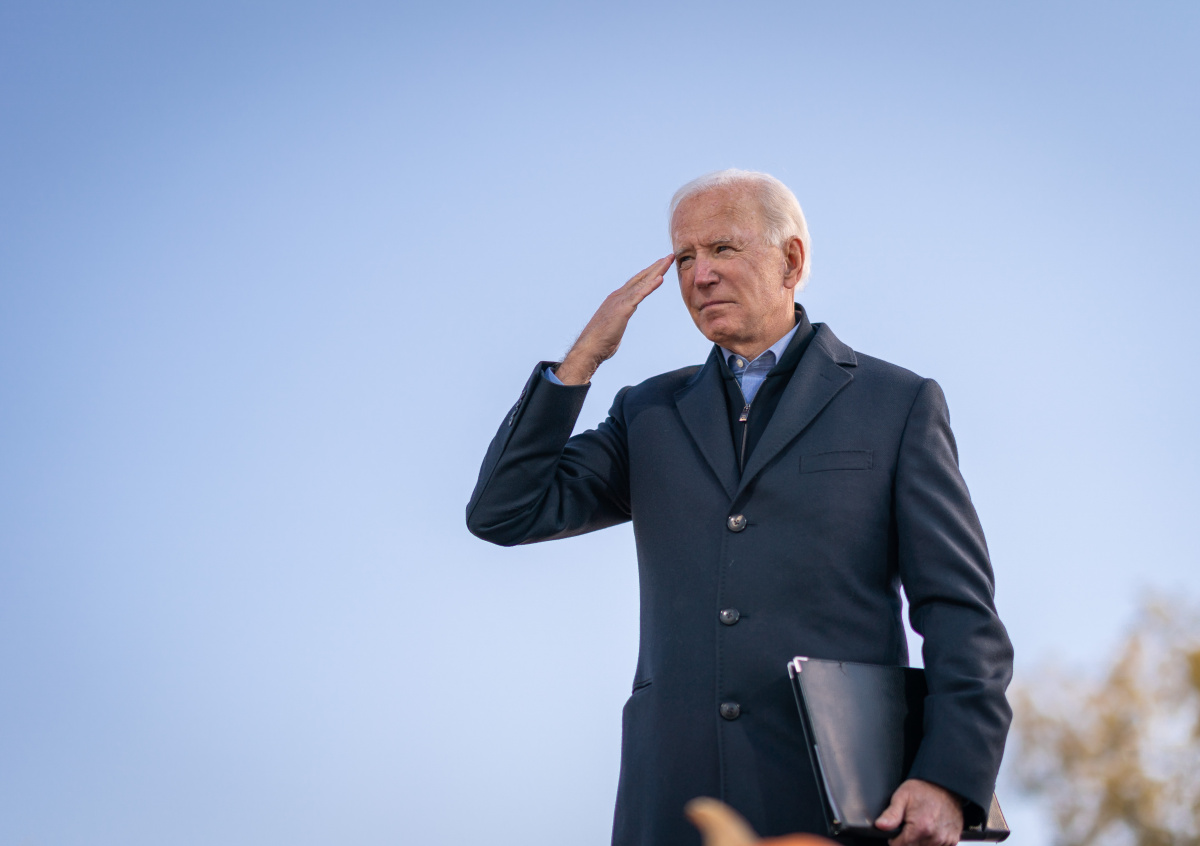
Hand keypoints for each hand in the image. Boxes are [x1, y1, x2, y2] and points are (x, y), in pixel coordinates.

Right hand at [554, 254, 674, 384]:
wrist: (589, 348)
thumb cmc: (600, 342)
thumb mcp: (613, 326)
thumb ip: (618, 320)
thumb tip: (619, 323)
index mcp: (616, 300)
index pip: (636, 283)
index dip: (649, 273)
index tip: (660, 265)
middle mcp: (618, 296)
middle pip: (641, 278)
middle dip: (656, 267)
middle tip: (669, 256)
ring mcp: (620, 301)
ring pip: (642, 282)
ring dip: (657, 271)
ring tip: (668, 261)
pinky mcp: (623, 309)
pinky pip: (640, 295)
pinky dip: (650, 286)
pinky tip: (660, 279)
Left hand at [875, 779, 962, 845]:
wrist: (945, 784)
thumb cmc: (924, 789)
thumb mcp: (902, 796)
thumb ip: (890, 815)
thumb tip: (880, 826)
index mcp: (920, 827)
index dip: (894, 839)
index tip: (897, 829)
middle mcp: (934, 837)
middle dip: (908, 839)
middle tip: (910, 823)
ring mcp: (945, 840)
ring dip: (920, 841)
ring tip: (921, 823)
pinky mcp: (953, 840)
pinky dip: (932, 841)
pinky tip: (931, 828)